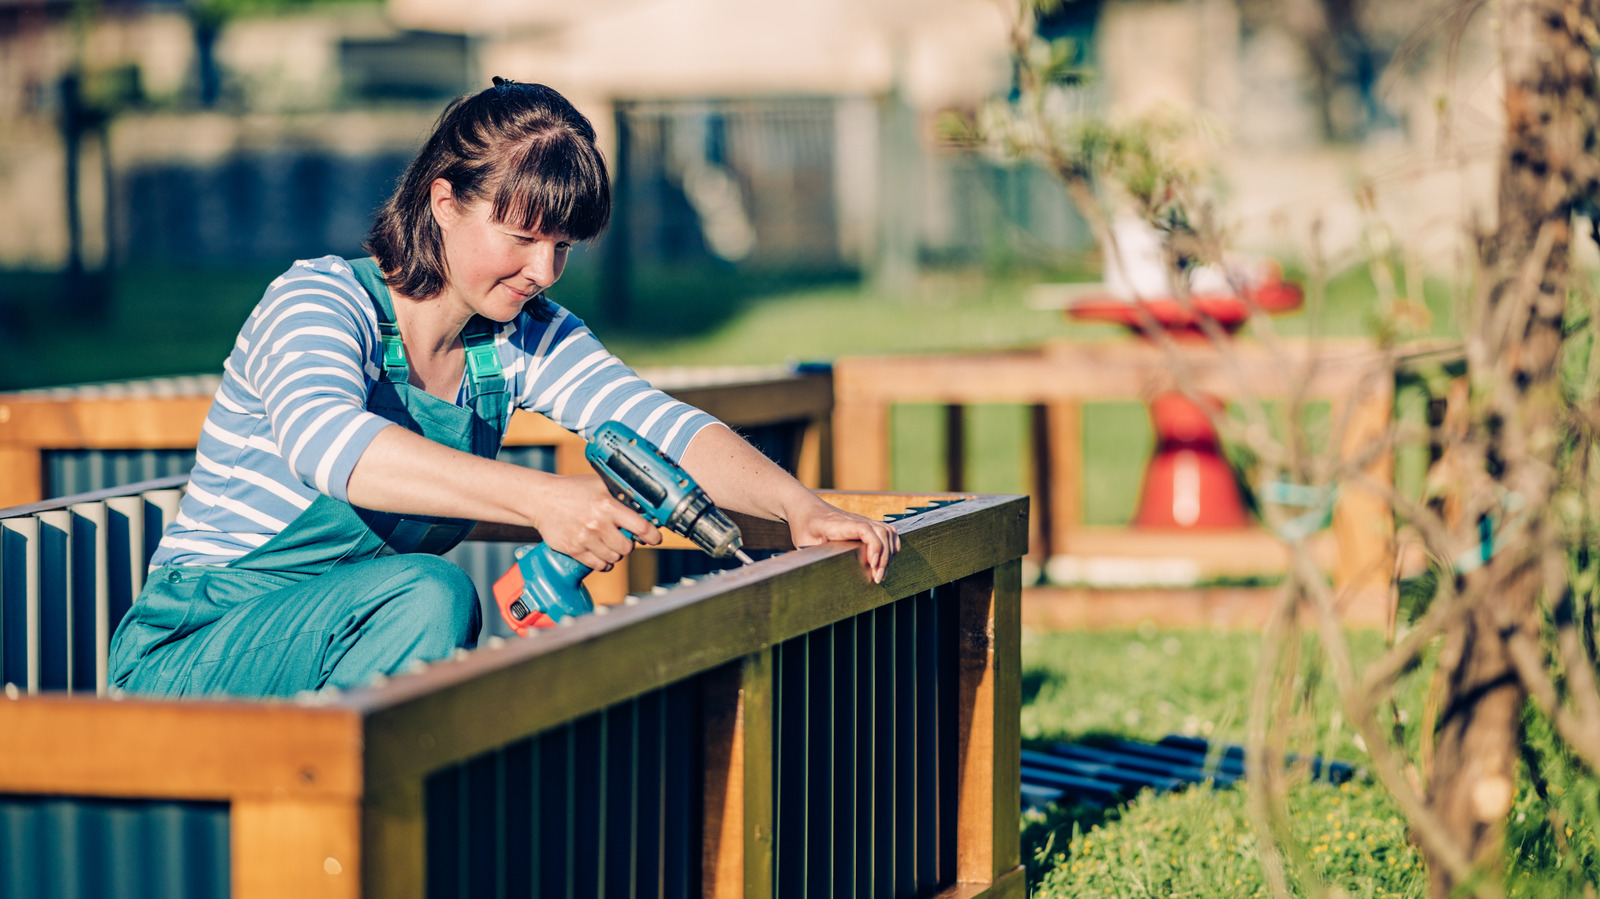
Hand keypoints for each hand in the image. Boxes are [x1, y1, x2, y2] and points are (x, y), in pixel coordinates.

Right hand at [527, 474, 661, 570]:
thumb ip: (621, 493)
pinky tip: (600, 553)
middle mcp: (597, 523)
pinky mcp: (573, 549)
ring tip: (608, 542)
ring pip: (614, 557)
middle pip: (628, 547)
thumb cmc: (573, 490)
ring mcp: (585, 539)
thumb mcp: (599, 483)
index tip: (654, 538)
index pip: (641, 527)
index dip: (652, 535)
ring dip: (615, 553)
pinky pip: (598, 565)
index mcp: (607, 505)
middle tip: (622, 536)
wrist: (542, 499)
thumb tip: (645, 503)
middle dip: (629, 543)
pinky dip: (603, 562)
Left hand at [785, 496, 900, 583]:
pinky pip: (887, 531)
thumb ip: (812, 556)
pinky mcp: (866, 525)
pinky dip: (891, 546)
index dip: (874, 546)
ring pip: (887, 531)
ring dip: (890, 552)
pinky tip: (885, 561)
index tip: (873, 564)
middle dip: (884, 557)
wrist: (806, 508)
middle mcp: (854, 520)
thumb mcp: (802, 542)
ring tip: (881, 572)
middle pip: (881, 532)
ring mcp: (862, 521)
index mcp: (837, 524)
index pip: (864, 529)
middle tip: (878, 577)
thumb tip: (819, 576)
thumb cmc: (804, 526)